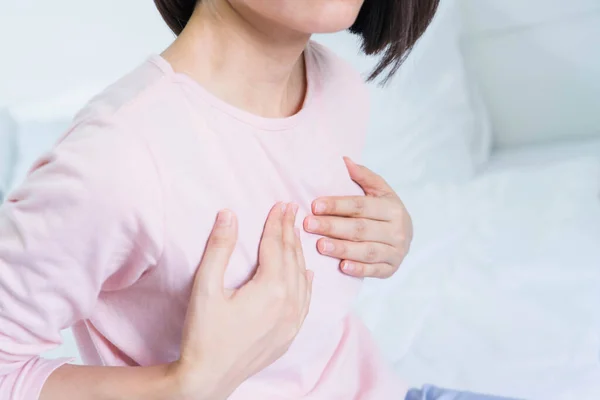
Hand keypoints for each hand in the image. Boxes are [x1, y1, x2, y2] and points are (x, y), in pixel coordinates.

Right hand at [172, 203, 312, 399]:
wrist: (208, 379)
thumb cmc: (203, 334)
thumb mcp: (206, 287)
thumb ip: (219, 249)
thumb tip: (228, 215)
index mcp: (271, 289)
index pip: (276, 246)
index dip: (277, 223)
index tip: (282, 203)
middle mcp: (289, 304)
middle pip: (292, 258)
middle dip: (290, 231)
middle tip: (292, 210)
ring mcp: (292, 322)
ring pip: (302, 278)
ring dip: (298, 254)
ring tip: (296, 234)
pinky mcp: (289, 336)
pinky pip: (305, 302)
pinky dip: (307, 284)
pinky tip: (308, 274)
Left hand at [304, 157, 411, 278]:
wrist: (406, 236)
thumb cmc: (385, 210)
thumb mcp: (379, 191)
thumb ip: (363, 176)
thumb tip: (344, 160)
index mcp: (392, 208)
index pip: (360, 206)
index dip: (337, 205)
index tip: (315, 205)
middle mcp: (397, 230)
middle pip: (360, 228)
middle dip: (333, 226)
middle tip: (309, 224)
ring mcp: (396, 252)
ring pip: (366, 251)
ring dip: (342, 248)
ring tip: (320, 245)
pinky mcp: (391, 269)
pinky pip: (374, 271)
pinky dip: (359, 269)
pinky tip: (342, 266)